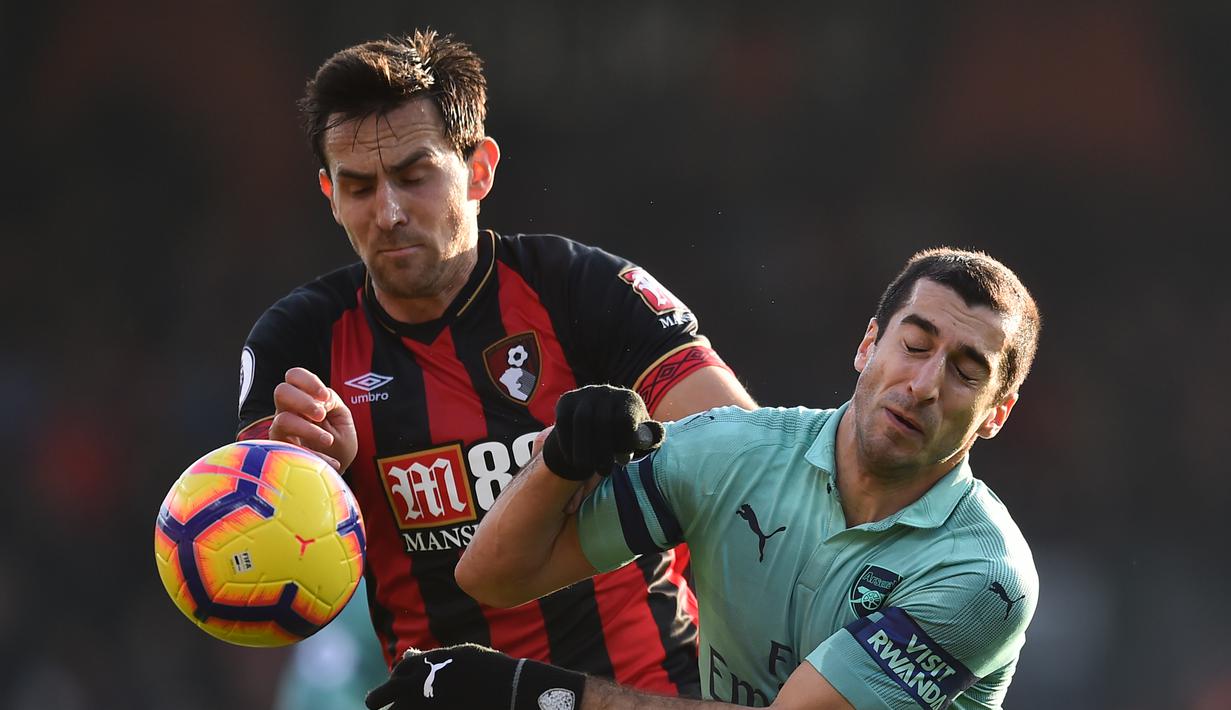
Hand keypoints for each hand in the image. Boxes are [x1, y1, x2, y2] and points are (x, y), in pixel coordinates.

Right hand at [268, 367, 357, 471]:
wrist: (338, 470)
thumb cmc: (339, 441)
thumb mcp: (342, 418)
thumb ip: (333, 403)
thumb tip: (321, 399)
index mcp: (303, 398)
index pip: (294, 376)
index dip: (307, 381)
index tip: (324, 397)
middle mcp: (288, 411)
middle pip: (281, 391)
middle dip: (303, 400)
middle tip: (320, 415)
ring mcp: (281, 431)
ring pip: (282, 419)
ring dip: (308, 429)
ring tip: (328, 440)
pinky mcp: (280, 452)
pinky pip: (288, 448)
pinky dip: (312, 455)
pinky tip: (331, 462)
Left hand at [365, 644, 584, 709]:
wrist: (506, 688)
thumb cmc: (485, 668)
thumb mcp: (457, 655)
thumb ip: (431, 657)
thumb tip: (408, 656)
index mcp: (421, 664)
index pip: (395, 675)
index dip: (397, 682)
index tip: (402, 688)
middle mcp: (414, 685)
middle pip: (377, 698)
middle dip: (378, 700)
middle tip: (377, 705)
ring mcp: (422, 705)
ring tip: (405, 708)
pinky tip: (429, 709)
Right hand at [542, 385, 664, 480]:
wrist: (596, 426)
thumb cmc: (623, 437)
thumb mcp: (640, 440)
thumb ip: (649, 439)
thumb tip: (646, 437)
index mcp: (629, 399)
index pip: (625, 421)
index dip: (624, 444)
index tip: (624, 461)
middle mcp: (607, 391)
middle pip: (602, 421)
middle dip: (602, 451)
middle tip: (604, 473)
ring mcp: (585, 393)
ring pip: (581, 421)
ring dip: (583, 449)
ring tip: (587, 468)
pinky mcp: (566, 400)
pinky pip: (564, 422)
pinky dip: (568, 444)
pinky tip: (573, 460)